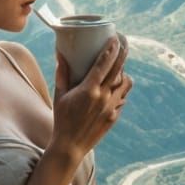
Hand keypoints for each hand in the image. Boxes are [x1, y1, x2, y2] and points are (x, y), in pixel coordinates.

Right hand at [51, 35, 132, 156]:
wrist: (70, 146)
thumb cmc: (62, 119)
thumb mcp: (59, 95)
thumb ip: (62, 74)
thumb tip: (60, 53)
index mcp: (89, 90)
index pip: (104, 64)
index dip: (111, 49)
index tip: (115, 38)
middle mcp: (103, 97)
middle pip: (118, 70)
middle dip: (123, 53)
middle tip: (124, 42)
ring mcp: (111, 107)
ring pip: (125, 84)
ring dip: (124, 73)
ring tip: (119, 67)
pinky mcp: (114, 116)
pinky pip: (122, 98)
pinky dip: (121, 90)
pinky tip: (116, 87)